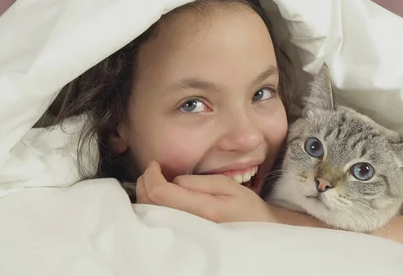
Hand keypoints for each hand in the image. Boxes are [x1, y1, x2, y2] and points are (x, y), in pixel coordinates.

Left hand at [136, 161, 278, 223]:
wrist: (257, 234)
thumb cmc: (246, 208)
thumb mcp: (227, 186)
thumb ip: (198, 182)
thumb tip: (173, 181)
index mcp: (202, 209)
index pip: (161, 193)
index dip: (151, 175)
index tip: (154, 164)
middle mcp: (189, 225)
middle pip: (149, 204)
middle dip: (145, 183)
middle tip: (152, 171)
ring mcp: (184, 234)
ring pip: (149, 215)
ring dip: (146, 195)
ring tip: (155, 182)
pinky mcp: (182, 238)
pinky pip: (157, 223)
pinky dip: (151, 207)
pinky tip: (160, 199)